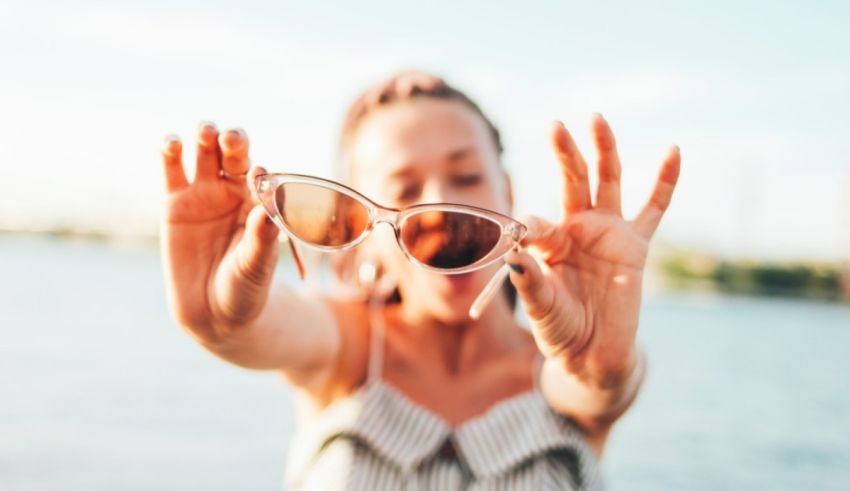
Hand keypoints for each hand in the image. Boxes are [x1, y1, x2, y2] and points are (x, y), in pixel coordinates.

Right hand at [160, 123, 279, 343]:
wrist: (212, 312)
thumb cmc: (245, 288)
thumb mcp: (256, 266)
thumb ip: (262, 240)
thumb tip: (269, 212)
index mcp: (260, 202)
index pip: (261, 176)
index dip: (259, 172)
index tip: (257, 174)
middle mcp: (233, 192)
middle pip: (234, 154)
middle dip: (234, 141)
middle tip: (231, 140)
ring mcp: (204, 194)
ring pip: (205, 153)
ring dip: (205, 137)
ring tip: (205, 132)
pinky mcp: (174, 202)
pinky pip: (172, 169)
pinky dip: (171, 151)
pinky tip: (172, 143)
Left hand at [506, 114, 679, 387]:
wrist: (593, 353)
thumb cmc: (560, 329)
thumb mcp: (540, 307)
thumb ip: (529, 282)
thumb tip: (513, 256)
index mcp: (549, 243)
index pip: (537, 221)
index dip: (529, 229)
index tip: (522, 241)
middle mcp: (577, 230)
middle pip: (572, 181)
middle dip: (565, 154)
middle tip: (555, 126)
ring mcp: (608, 233)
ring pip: (608, 182)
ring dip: (604, 150)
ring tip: (597, 119)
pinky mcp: (635, 246)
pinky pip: (654, 208)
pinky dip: (665, 181)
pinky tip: (673, 151)